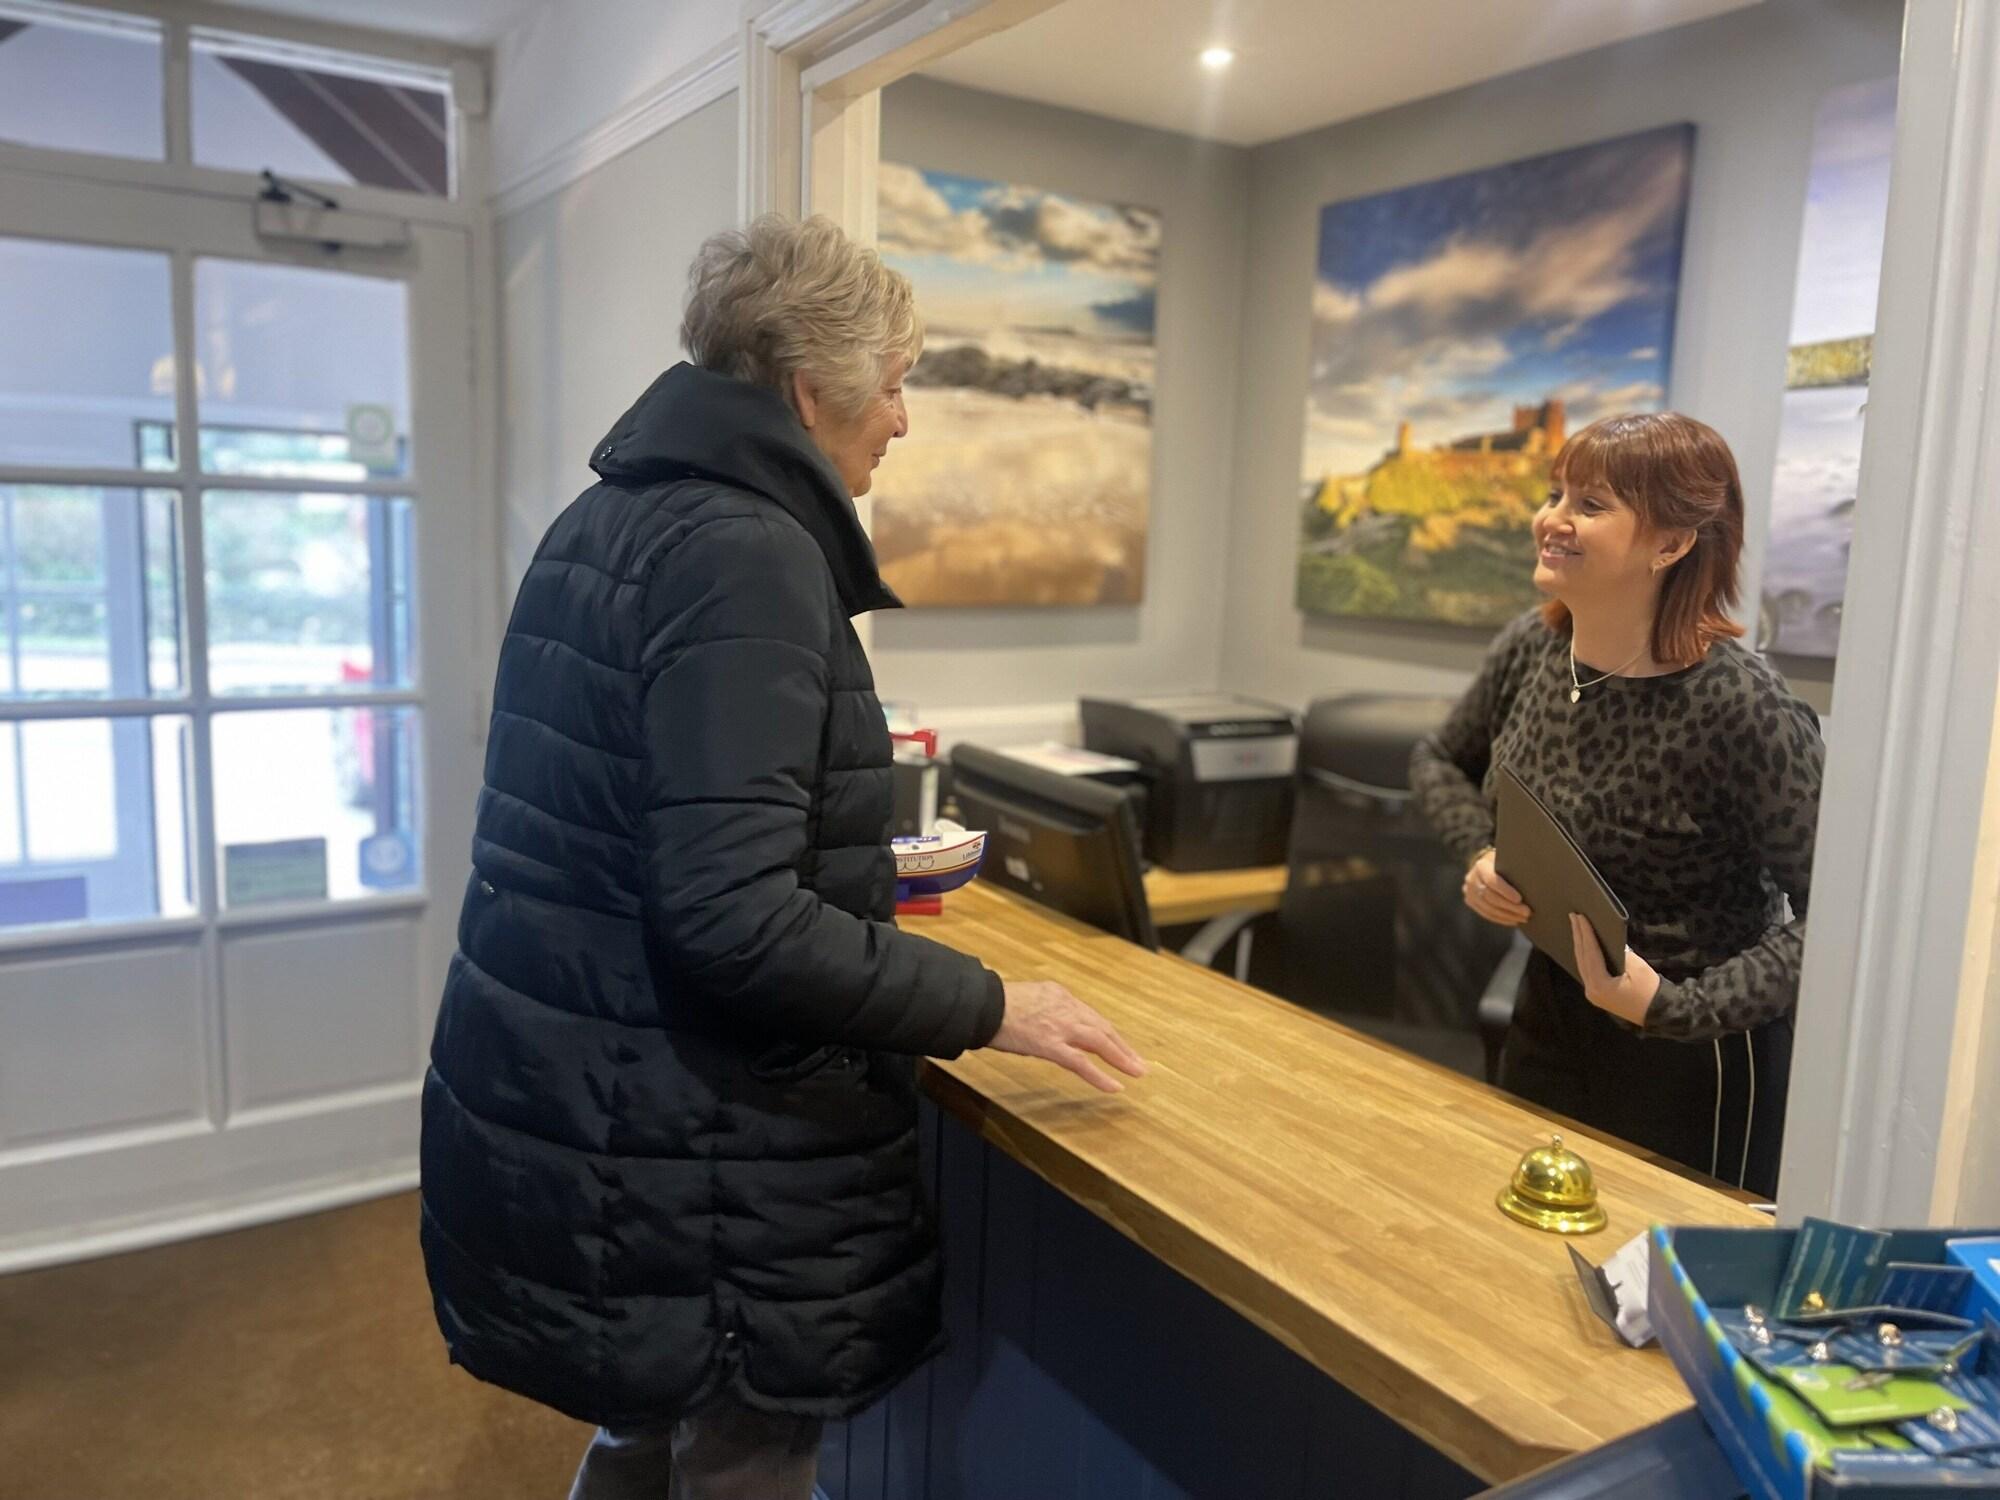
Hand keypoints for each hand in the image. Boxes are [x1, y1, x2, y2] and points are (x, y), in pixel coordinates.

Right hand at [989, 981, 1147, 1093]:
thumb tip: (1043, 1024)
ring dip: (1121, 1058)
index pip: (1090, 1016)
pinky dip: (1100, 1076)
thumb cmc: (993, 1005)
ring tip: (1136, 1072)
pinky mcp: (1051, 1045)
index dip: (1106, 1032)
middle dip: (1122, 1046)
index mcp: (1058, 995)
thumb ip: (1040, 1009)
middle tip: (1137, 1062)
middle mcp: (1065, 1007)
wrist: (981, 1005)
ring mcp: (1060, 1026)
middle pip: (1102, 1028)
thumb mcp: (1024, 999)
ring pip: (1100, 1042)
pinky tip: (1114, 1087)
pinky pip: (1082, 1063)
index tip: (1118, 1044)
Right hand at [1462, 848, 1530, 926]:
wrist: (1488, 866)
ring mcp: (1469, 891)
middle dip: (1510, 906)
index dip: (1505, 891)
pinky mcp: (1471, 901)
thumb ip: (1516, 866)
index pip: (1492, 880)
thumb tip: (1537, 877)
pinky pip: (1486, 913)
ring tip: (1524, 918)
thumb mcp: (1508, 860)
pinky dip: (1501, 918)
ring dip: (1507, 915)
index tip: (1520, 899)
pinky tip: (1514, 921)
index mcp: (1481, 866)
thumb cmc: (1505, 862)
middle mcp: (1471, 878)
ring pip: (1488, 907)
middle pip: (1490, 896)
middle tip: (1527, 912)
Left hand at [1570, 913, 1660, 1025]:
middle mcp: (1591, 990)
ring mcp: (1592, 993)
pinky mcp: (1597, 994)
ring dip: (1580, 945)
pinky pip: (1587, 971)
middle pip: (1582, 958)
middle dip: (1578, 936)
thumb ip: (1621, 954)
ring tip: (1576, 926)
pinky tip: (1584, 945)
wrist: (1658, 1014)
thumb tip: (1610, 942)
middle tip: (1573, 916)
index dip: (1586, 934)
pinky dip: (1585, 956)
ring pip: (1582, 964)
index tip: (1580, 917)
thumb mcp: (1637, 968)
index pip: (1590, 953)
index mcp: (1600, 984)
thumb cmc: (1649, 991)